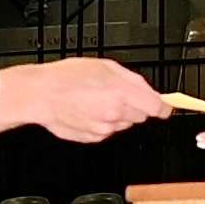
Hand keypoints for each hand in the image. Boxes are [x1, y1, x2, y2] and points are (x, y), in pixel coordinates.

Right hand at [0, 57, 170, 142]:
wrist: (40, 95)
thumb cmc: (67, 77)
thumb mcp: (105, 66)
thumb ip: (133, 80)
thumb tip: (150, 92)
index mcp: (122, 94)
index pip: (156, 107)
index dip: (162, 106)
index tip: (164, 106)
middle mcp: (116, 114)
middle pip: (141, 116)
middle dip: (135, 106)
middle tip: (116, 93)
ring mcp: (104, 128)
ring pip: (124, 123)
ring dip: (118, 114)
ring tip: (97, 100)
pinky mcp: (93, 137)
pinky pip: (107, 130)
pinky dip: (103, 122)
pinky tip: (87, 110)